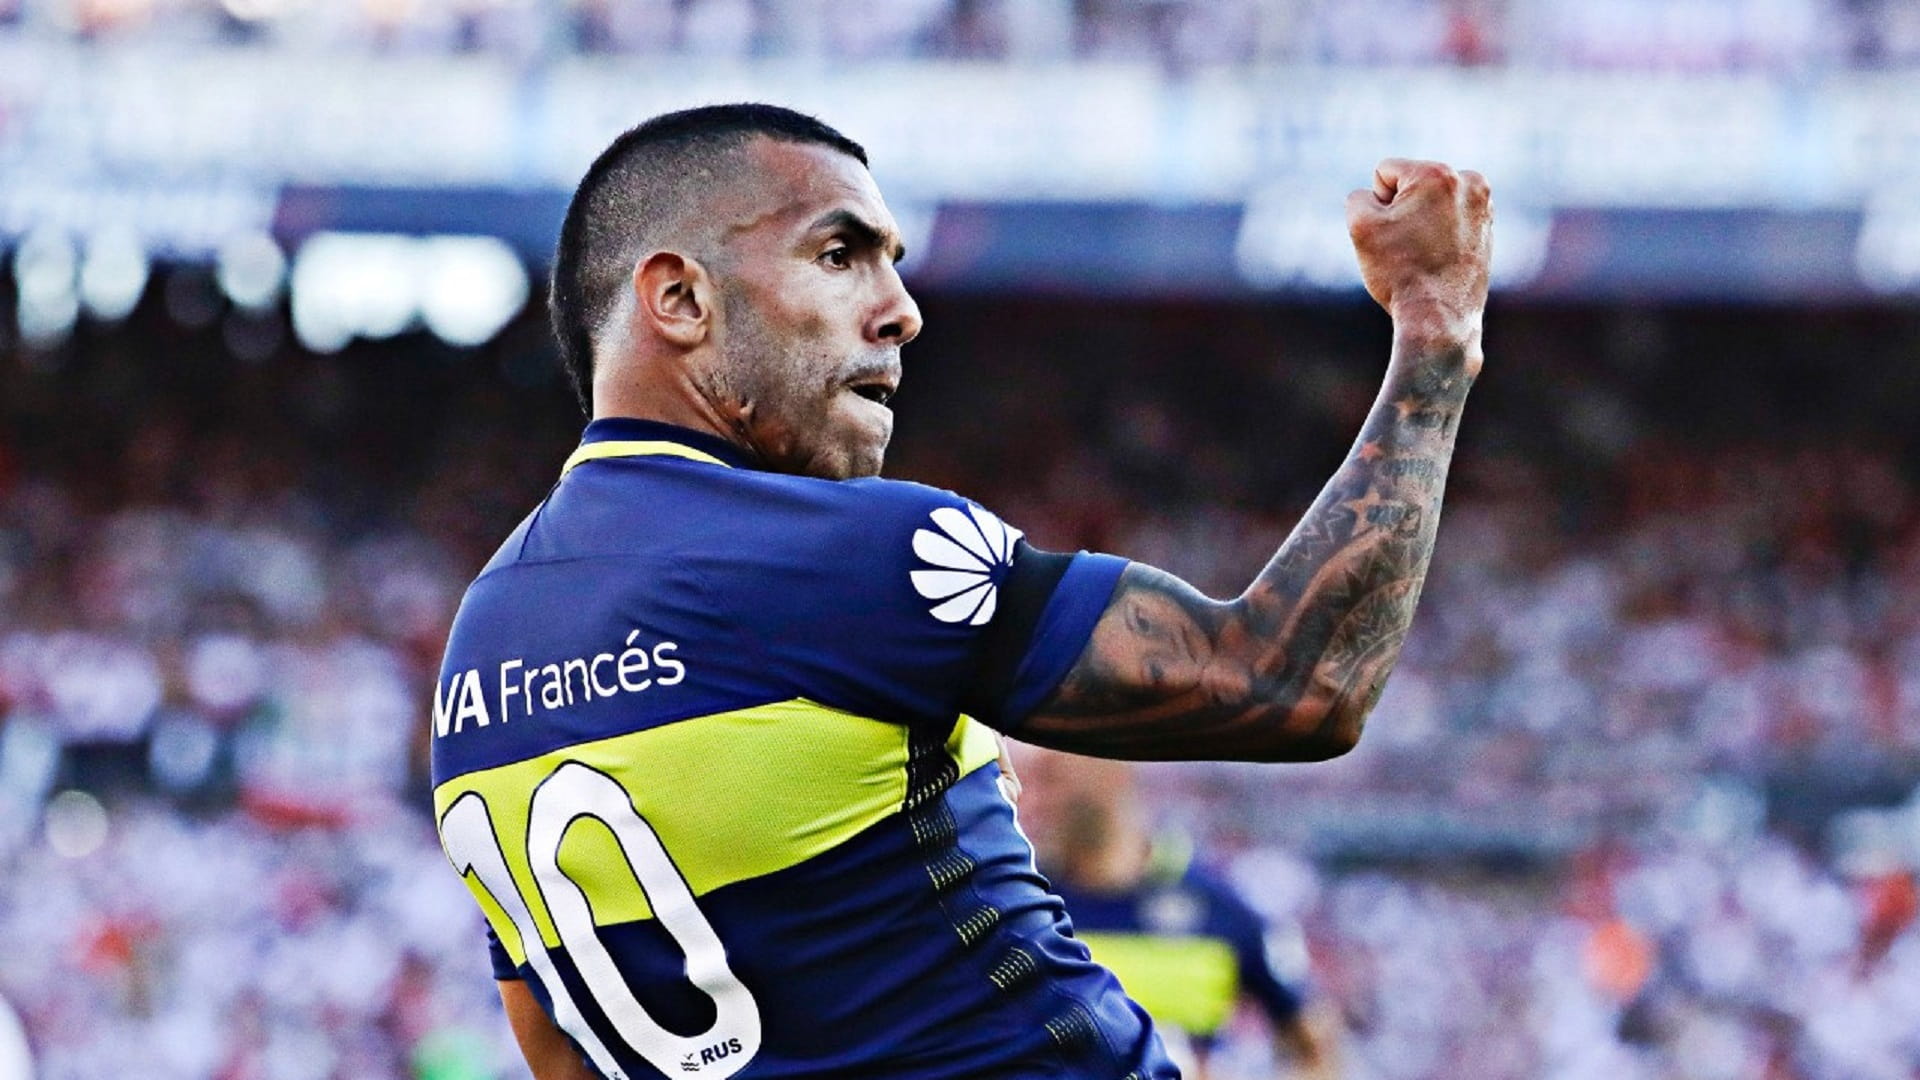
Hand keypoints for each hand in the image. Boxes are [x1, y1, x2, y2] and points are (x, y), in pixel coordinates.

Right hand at [1346, 158, 1491, 367]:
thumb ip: (1359, 197)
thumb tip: (1377, 197)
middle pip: (1411, 185)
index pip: (1385, 173)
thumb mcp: (1360, 226)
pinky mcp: (1488, 227)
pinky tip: (1439, 257)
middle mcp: (1469, 181)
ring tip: (1424, 253)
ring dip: (1421, 221)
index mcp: (1437, 173)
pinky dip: (1440, 233)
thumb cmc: (1399, 272)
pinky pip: (1449, 219)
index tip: (1392, 234)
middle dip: (1402, 211)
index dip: (1377, 205)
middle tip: (1408, 246)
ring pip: (1430, 202)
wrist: (1439, 317)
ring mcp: (1483, 205)